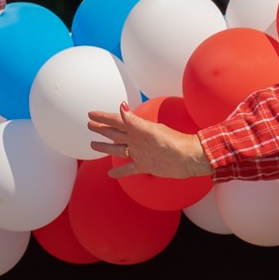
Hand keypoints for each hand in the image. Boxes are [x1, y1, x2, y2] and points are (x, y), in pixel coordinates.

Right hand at [85, 104, 212, 178]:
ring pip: (118, 149)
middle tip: (90, 125)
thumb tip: (121, 105)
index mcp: (138, 129)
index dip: (103, 117)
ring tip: (93, 145)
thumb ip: (135, 121)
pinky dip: (119, 171)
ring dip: (106, 146)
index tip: (90, 114)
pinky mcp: (144, 165)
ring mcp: (140, 153)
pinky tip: (111, 174)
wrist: (189, 159)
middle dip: (102, 128)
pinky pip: (128, 168)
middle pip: (114, 133)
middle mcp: (136, 140)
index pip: (116, 120)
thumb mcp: (152, 131)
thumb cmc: (173, 142)